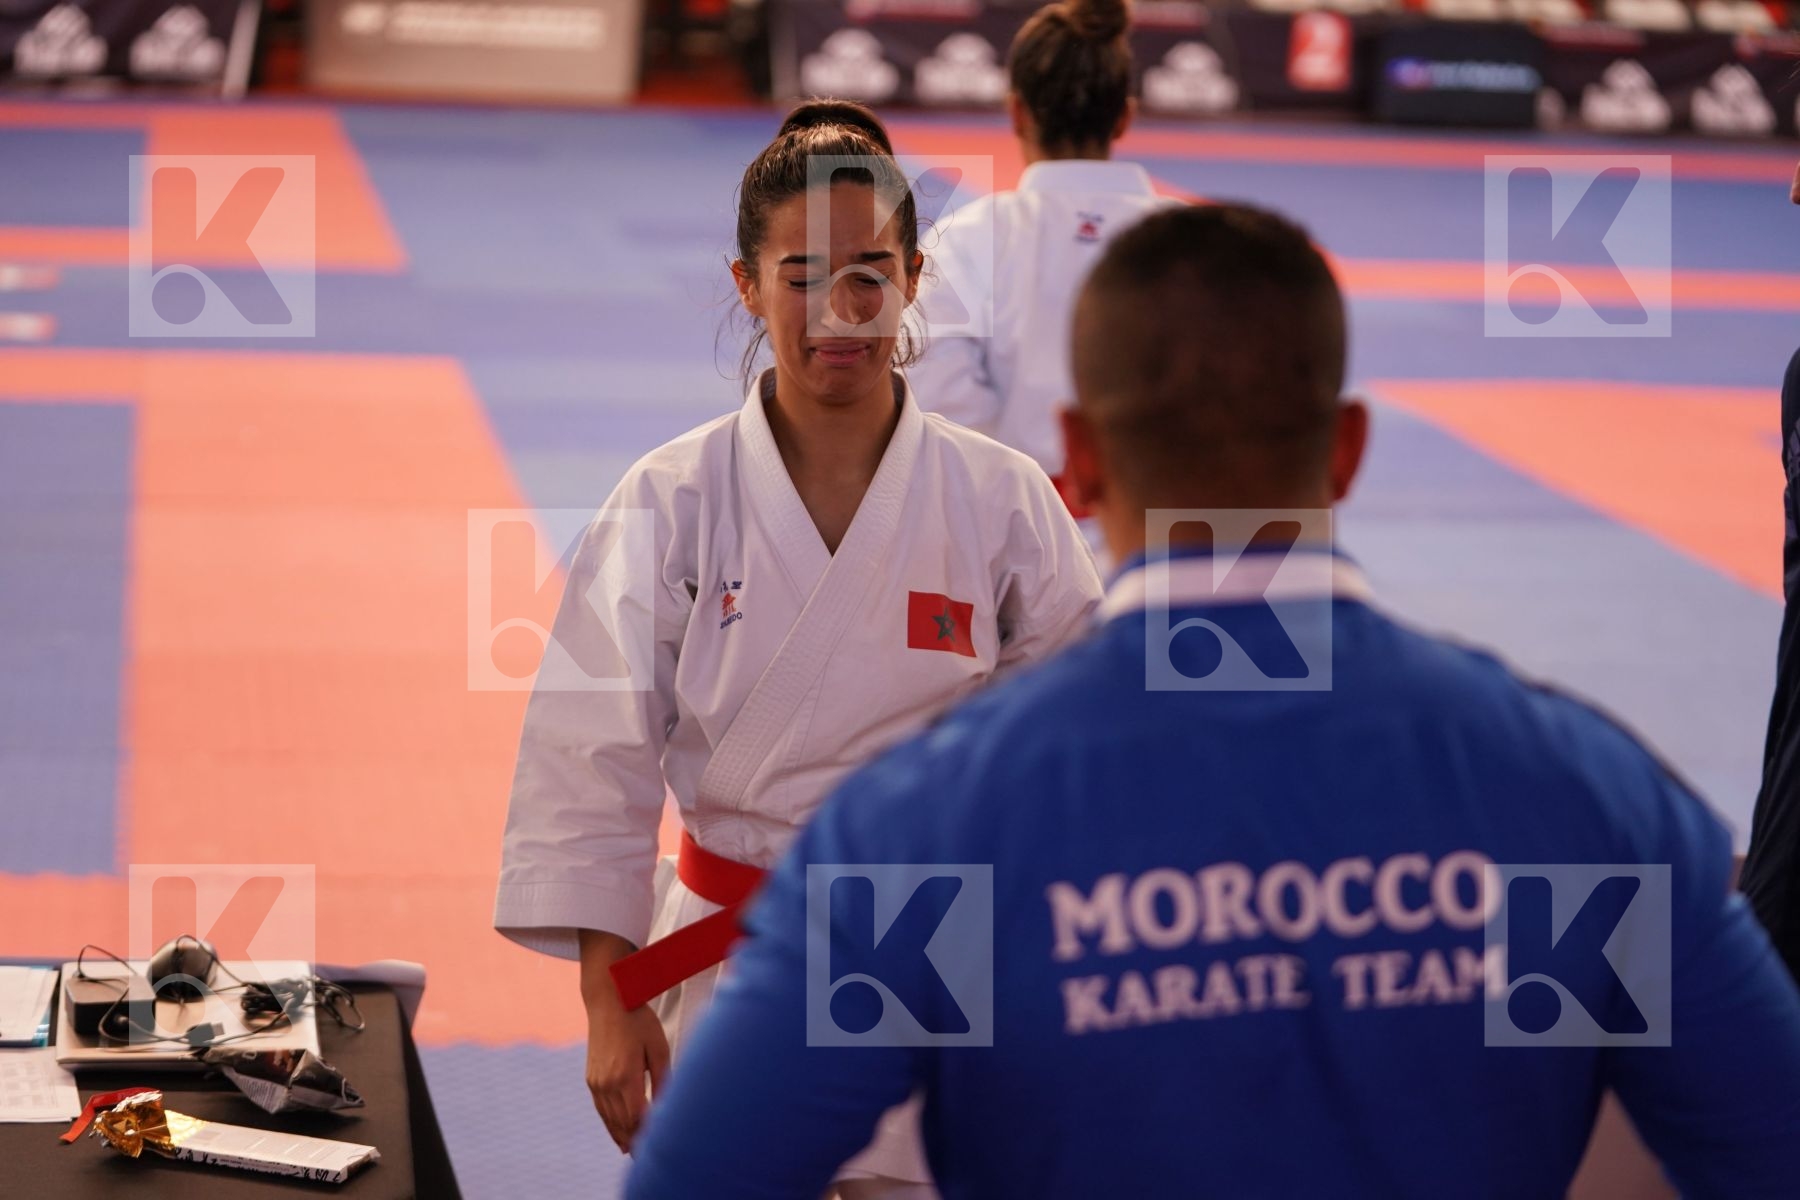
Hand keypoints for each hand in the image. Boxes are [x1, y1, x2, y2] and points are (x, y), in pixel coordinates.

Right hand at [579, 930, 670, 1152]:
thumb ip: (663, 1079)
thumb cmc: (639, 1021)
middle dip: (637, 1139)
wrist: (609, 1002)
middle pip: (622, 1122)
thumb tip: (666, 1107)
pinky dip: (611, 1124)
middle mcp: (607, 1082)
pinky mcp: (591, 1079)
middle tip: (650, 1155)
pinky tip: (620, 1134)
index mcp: (625, 1075)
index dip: (648, 1132)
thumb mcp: (658, 1047)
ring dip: (622, 1136)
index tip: (660, 1142)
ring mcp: (596, 1082)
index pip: (637, 1116)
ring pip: (610, 1119)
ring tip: (634, 1152)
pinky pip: (601, 1109)